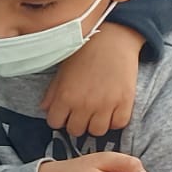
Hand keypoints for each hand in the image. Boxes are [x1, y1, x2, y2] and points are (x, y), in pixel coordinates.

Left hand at [43, 22, 142, 138]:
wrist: (112, 39)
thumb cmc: (84, 53)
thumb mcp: (62, 71)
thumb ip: (52, 93)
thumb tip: (46, 109)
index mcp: (65, 96)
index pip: (55, 123)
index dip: (59, 118)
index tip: (65, 112)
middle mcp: (84, 105)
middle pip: (76, 131)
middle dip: (77, 123)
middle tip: (82, 112)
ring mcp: (105, 105)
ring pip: (97, 131)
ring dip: (96, 124)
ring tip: (97, 112)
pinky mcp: (125, 102)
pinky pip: (119, 124)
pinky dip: (115, 120)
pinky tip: (113, 109)